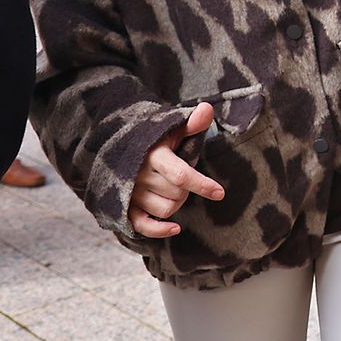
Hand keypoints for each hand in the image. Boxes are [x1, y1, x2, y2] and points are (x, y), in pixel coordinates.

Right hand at [128, 103, 223, 238]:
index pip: (180, 175)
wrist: (120, 143)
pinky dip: (159, 230)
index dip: (202, 185)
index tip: (220, 193)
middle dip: (189, 190)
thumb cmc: (154, 136)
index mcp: (153, 155)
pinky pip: (142, 226)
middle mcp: (140, 176)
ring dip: (177, 204)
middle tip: (188, 180)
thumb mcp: (172, 127)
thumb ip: (192, 123)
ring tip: (176, 190)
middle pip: (176, 194)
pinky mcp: (125, 206)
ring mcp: (131, 193)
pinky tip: (175, 228)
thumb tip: (207, 109)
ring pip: (165, 210)